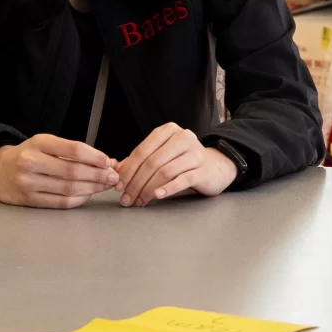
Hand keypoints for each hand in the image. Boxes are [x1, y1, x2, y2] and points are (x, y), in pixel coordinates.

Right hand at [0, 135, 119, 208]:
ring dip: (92, 188)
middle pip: (73, 171)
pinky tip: (88, 194)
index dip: (95, 157)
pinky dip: (79, 199)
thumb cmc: (29, 155)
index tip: (108, 162)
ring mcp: (28, 183)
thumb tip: (107, 162)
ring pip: (69, 188)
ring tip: (104, 185)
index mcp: (38, 143)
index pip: (74, 150)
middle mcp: (31, 162)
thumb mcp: (46, 144)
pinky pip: (61, 202)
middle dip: (98, 175)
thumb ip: (74, 151)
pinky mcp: (29, 200)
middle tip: (112, 177)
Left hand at [114, 124, 238, 206]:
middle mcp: (183, 138)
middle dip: (136, 183)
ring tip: (139, 201)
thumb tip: (115, 172)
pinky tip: (157, 195)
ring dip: (148, 189)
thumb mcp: (162, 155)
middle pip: (152, 162)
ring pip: (165, 172)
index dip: (127, 170)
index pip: (141, 151)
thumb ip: (140, 161)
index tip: (119, 186)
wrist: (215, 167)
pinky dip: (167, 189)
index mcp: (169, 131)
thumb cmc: (183, 161)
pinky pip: (182, 180)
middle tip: (127, 198)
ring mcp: (195, 153)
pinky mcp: (204, 170)